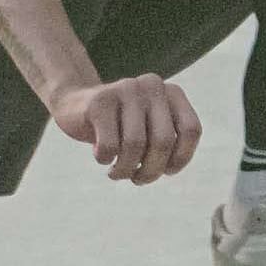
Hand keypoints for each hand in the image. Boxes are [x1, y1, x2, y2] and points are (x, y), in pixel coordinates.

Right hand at [50, 73, 202, 183]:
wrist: (74, 105)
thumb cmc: (120, 128)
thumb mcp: (150, 132)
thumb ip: (167, 145)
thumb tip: (166, 167)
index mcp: (171, 92)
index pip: (190, 130)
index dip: (181, 158)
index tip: (165, 171)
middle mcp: (152, 85)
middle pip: (163, 141)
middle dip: (151, 170)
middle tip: (138, 179)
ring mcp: (125, 89)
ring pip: (134, 145)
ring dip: (126, 170)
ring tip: (117, 173)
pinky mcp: (99, 101)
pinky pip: (109, 145)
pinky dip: (106, 160)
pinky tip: (101, 156)